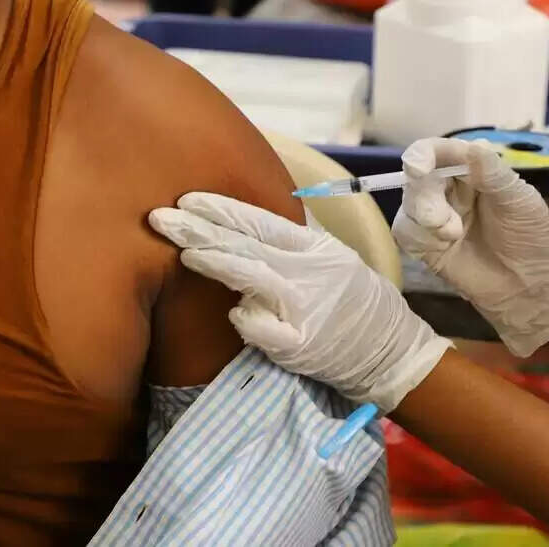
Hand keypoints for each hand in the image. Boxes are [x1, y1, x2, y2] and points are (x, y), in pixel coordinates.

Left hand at [149, 193, 452, 411]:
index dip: (221, 208)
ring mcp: (302, 308)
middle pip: (245, 244)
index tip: (186, 199)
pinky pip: (260, 327)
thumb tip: (249, 220)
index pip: (259, 220)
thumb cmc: (356, 301)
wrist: (389, 349)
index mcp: (314, 248)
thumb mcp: (333, 258)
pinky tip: (230, 311)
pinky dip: (243, 319)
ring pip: (249, 277)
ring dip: (213, 262)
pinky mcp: (299, 344)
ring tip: (182, 252)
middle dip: (199, 230)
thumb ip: (294, 242)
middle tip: (160, 218)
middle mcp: (307, 273)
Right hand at [393, 138, 548, 356]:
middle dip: (424, 197)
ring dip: (423, 220)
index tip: (417, 167)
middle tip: (440, 220)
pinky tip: (442, 246)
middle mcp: (450, 190)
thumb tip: (470, 146)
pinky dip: (417, 237)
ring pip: (408, 206)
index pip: (440, 152)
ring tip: (451, 236)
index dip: (424, 154)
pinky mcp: (427, 246)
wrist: (532, 287)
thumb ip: (492, 173)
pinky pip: (405, 233)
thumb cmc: (533, 236)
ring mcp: (437, 218)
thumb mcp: (520, 200)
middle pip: (417, 179)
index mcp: (473, 170)